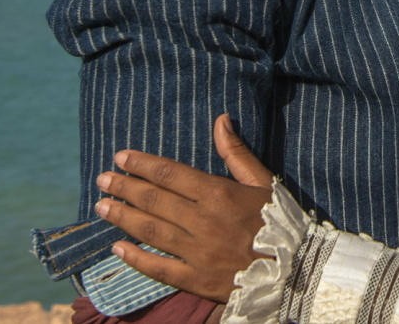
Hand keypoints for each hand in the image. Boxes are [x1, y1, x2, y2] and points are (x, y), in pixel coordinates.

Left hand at [96, 114, 274, 301]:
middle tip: (102, 179)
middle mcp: (203, 221)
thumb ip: (236, 152)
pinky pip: (159, 268)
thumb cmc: (280, 220)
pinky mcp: (196, 279)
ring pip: (151, 231)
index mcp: (219, 194)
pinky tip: (117, 248)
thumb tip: (220, 119)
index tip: (120, 157)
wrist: (297, 268)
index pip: (170, 174)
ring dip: (123, 217)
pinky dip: (135, 258)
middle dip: (124, 187)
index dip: (142, 164)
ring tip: (101, 207)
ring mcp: (197, 252)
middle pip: (154, 200)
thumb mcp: (263, 180)